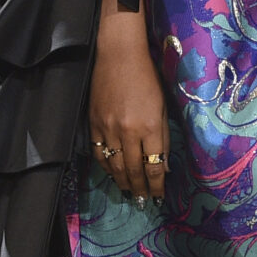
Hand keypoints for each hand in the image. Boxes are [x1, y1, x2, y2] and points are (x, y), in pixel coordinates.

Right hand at [88, 3, 168, 201]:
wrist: (119, 55)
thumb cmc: (147, 77)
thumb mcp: (163, 107)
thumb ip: (162, 138)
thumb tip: (163, 166)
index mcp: (149, 127)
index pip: (153, 167)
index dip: (156, 186)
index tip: (158, 197)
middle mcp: (128, 132)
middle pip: (132, 171)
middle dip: (139, 189)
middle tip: (142, 201)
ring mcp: (107, 129)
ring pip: (114, 166)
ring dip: (121, 182)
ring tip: (128, 192)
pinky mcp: (93, 123)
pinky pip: (98, 153)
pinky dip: (105, 166)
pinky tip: (111, 173)